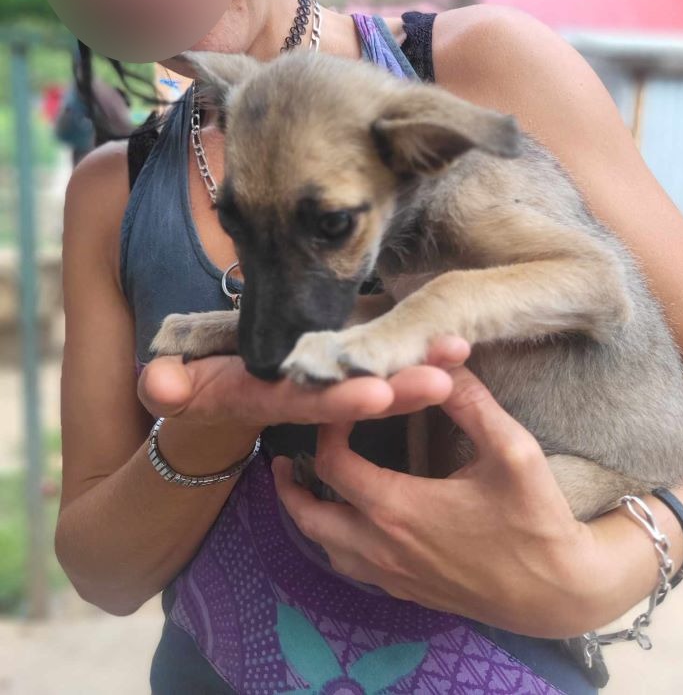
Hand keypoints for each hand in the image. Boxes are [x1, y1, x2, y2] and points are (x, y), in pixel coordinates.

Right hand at [136, 337, 464, 432]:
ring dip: (420, 369)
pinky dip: (416, 353)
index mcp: (273, 401)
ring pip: (380, 381)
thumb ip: (171, 385)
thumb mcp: (178, 387)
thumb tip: (158, 383)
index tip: (376, 392)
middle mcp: (309, 401)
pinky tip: (456, 341)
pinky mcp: (345, 372)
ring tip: (460, 351)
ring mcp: (330, 389)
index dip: (340, 401)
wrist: (217, 403)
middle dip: (400, 389)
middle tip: (444, 377)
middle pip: (358, 397)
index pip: (309, 405)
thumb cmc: (197, 386)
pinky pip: (384, 364)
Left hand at [272, 356, 606, 638]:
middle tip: (286, 456)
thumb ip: (471, 402)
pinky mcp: (408, 593)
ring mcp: (392, 577)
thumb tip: (443, 359)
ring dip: (309, 514)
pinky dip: (335, 540)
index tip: (339, 407)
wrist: (559, 594)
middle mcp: (382, 547)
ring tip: (310, 486)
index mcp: (397, 509)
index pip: (331, 462)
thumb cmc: (536, 521)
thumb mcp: (512, 450)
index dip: (326, 427)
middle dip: (291, 483)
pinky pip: (351, 567)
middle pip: (308, 515)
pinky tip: (353, 521)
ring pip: (325, 547)